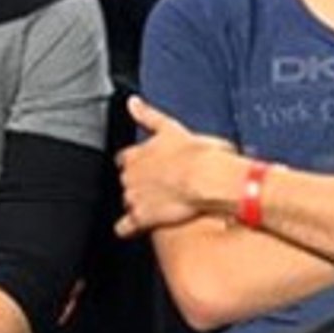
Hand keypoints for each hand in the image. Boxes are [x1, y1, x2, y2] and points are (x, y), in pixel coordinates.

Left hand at [115, 95, 244, 236]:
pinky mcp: (143, 216)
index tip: (146, 164)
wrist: (208, 179)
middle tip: (158, 186)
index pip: (126, 158)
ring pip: (127, 200)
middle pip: (125, 180)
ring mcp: (135, 196)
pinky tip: (126, 230)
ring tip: (154, 206)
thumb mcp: (172, 128)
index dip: (136, 162)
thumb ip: (149, 116)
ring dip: (136, 202)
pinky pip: (126, 226)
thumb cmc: (198, 154)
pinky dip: (125, 228)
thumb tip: (132, 102)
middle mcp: (131, 174)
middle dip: (138, 183)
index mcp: (138, 153)